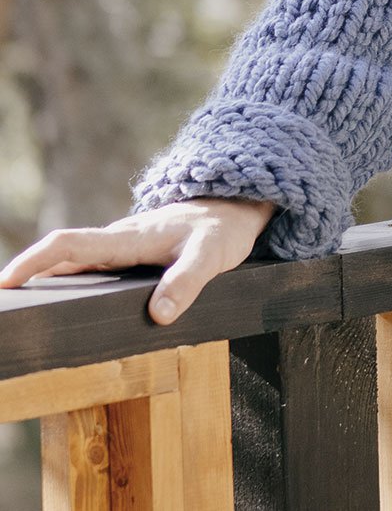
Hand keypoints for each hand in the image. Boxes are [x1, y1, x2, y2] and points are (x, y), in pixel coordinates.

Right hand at [0, 197, 277, 325]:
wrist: (235, 207)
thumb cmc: (221, 231)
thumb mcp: (212, 257)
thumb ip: (187, 283)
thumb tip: (158, 315)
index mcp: (128, 239)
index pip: (70, 244)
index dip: (34, 261)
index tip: (4, 282)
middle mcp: (118, 240)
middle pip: (62, 257)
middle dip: (26, 277)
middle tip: (3, 311)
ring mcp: (122, 247)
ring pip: (74, 263)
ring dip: (45, 281)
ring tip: (22, 317)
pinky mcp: (129, 254)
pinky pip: (90, 266)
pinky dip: (68, 281)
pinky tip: (62, 306)